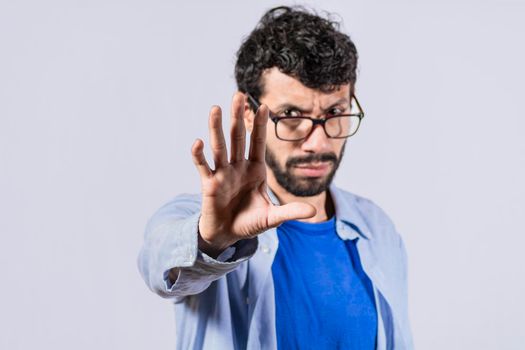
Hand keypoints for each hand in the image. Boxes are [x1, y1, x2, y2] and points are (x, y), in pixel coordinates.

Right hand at [191, 92, 315, 256]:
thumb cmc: (250, 222)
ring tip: (215, 108)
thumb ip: (290, 212)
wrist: (228, 235)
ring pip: (220, 147)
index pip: (258, 143)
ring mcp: (223, 174)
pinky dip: (199, 156)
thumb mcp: (272, 218)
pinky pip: (203, 167)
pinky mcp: (209, 184)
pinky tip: (197, 142)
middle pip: (238, 138)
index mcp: (255, 170)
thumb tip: (314, 212)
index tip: (266, 106)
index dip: (262, 126)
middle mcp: (238, 167)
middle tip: (238, 95)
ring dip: (216, 128)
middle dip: (239, 117)